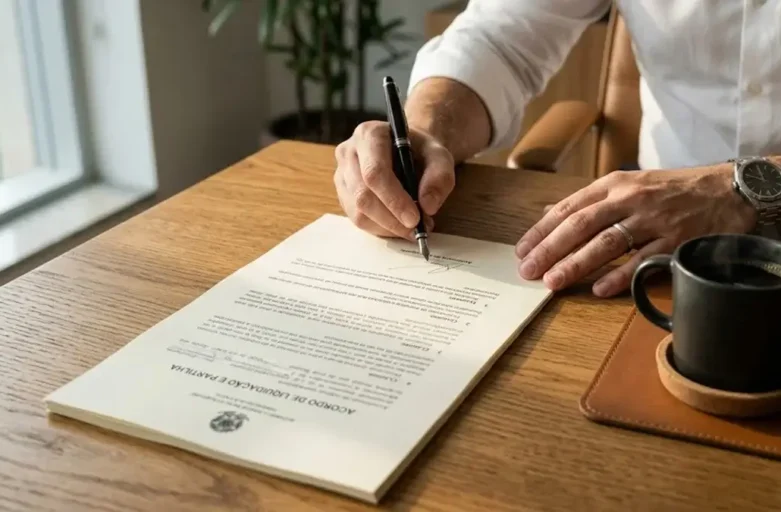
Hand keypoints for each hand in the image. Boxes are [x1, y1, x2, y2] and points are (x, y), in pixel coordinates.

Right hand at [333, 121, 454, 239]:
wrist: (407, 151)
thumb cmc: (421, 151)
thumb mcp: (440, 156)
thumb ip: (439, 177)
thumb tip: (427, 206)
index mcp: (370, 135)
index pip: (375, 172)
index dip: (394, 199)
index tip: (414, 219)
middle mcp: (348, 152)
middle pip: (363, 195)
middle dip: (391, 219)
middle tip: (416, 230)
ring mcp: (341, 174)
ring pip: (358, 212)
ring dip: (387, 227)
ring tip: (411, 228)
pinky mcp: (343, 194)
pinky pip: (357, 219)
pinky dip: (380, 229)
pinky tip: (398, 226)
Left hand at [514, 164, 756, 296]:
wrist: (729, 190)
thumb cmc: (672, 190)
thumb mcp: (628, 184)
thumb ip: (588, 201)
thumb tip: (548, 213)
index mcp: (614, 184)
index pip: (568, 208)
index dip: (542, 230)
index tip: (521, 250)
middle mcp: (630, 199)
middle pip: (581, 225)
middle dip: (550, 249)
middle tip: (528, 271)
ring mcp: (653, 220)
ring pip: (607, 243)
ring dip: (577, 263)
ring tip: (553, 282)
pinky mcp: (676, 240)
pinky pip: (643, 261)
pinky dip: (620, 276)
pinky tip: (599, 289)